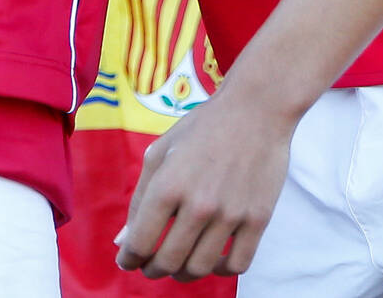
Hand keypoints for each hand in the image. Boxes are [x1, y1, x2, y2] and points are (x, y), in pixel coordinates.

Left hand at [115, 85, 294, 280]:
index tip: (129, 260)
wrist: (257, 109)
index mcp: (169, 185)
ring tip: (180, 264)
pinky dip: (220, 270)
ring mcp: (231, 214)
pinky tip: (212, 258)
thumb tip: (124, 241)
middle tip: (151, 266)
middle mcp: (199, 204)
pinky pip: (236, 265)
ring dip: (183, 273)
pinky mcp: (258, 219)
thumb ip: (140, 198)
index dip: (129, 258)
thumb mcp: (161, 152)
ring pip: (199, 269)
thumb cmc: (204, 126)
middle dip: (152, 270)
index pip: (140, 244)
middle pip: (167, 262)